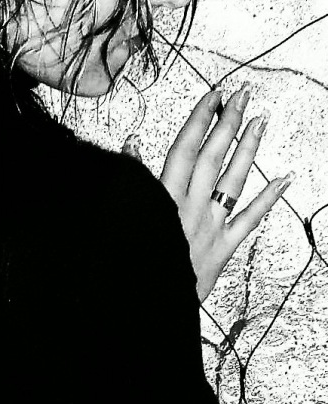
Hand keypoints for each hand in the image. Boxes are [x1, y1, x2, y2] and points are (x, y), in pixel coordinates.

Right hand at [124, 86, 291, 302]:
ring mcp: (210, 228)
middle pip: (212, 157)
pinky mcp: (222, 249)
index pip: (185, 149)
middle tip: (242, 96)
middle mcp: (190, 209)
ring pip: (233, 181)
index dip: (200, 120)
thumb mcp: (120, 218)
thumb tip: (132, 146)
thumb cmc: (129, 265)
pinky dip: (268, 199)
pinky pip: (249, 220)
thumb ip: (131, 180)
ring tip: (260, 121)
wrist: (143, 308)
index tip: (212, 97)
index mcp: (163, 200)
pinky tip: (284, 180)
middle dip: (228, 123)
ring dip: (248, 148)